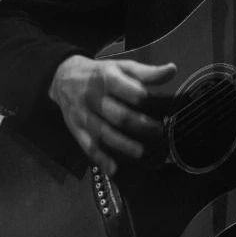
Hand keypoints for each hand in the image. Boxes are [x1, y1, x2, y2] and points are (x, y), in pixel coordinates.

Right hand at [50, 54, 176, 174]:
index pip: (124, 88)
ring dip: (123, 145)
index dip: (140, 96)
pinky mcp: (76, 129)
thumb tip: (172, 70)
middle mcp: (93, 97)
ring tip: (141, 152)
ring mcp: (83, 115)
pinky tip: (114, 169)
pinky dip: (100, 159)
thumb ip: (147, 72)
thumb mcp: (121, 67)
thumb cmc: (100, 73)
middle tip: (158, 132)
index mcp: (106, 78)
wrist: (63, 78)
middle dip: (139, 125)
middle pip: (117, 114)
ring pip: (103, 133)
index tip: (158, 105)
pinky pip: (88, 146)